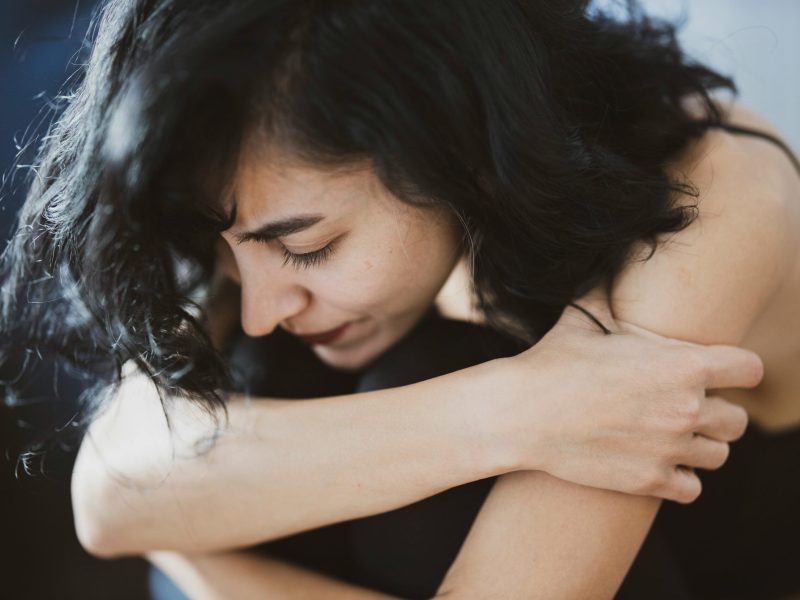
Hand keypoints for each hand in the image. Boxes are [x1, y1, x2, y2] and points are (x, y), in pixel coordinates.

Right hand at [500, 293, 760, 503]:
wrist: (520, 413)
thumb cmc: (551, 362)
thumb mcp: (583, 319)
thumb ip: (607, 292)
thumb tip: (608, 256)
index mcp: (682, 365)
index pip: (749, 370)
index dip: (735, 369)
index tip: (716, 373)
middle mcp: (686, 409)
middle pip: (737, 420)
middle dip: (716, 412)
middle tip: (684, 407)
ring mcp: (670, 449)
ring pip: (717, 455)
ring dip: (699, 445)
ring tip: (671, 436)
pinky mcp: (649, 480)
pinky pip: (692, 488)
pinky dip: (680, 478)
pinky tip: (657, 462)